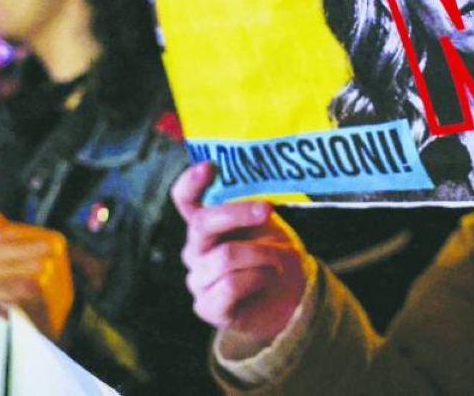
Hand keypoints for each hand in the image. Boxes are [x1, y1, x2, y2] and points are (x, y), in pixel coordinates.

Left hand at [0, 206, 74, 340]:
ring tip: (1, 302)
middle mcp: (52, 250)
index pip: (0, 234)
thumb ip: (4, 236)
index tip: (2, 273)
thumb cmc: (34, 301)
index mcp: (53, 239)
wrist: (47, 338)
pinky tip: (0, 309)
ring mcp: (44, 267)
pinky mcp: (33, 288)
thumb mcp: (22, 263)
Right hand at [171, 162, 309, 349]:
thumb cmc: (274, 254)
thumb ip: (253, 211)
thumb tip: (257, 200)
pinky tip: (267, 278)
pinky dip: (258, 278)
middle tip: (267, 208)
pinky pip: (231, 285)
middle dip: (237, 213)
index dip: (191, 183)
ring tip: (277, 260)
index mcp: (205, 224)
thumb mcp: (266, 226)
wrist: (289, 297)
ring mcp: (197, 279)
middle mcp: (195, 249)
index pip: (184, 199)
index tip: (210, 166)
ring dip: (262, 255)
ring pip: (226, 256)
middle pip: (203, 224)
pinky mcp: (206, 306)